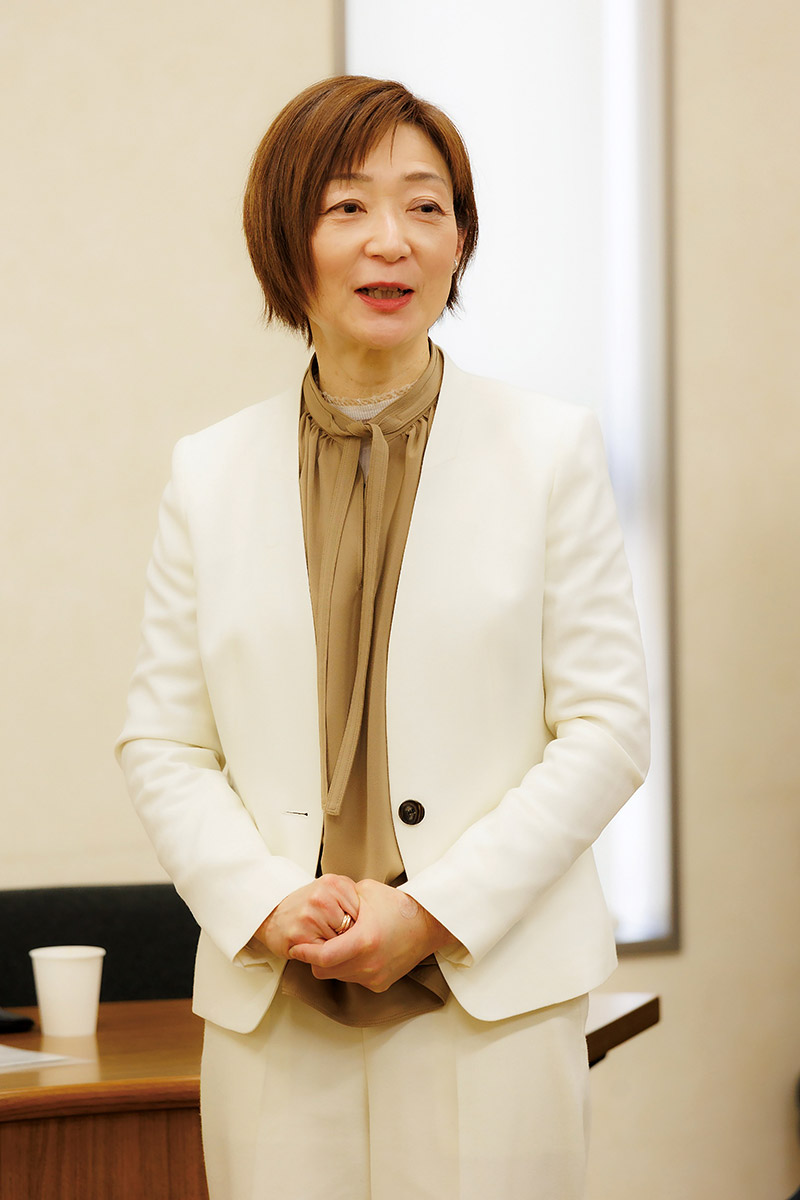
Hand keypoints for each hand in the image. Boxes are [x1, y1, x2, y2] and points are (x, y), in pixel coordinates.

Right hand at [255, 875, 359, 958]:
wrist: (272, 913)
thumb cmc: (306, 905)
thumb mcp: (331, 890)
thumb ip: (352, 897)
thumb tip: (375, 917)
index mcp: (334, 883)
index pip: (363, 911)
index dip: (357, 922)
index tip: (348, 921)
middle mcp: (321, 897)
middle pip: (352, 928)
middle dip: (347, 935)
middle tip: (333, 930)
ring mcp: (309, 917)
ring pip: (339, 943)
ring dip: (334, 946)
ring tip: (322, 935)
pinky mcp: (299, 937)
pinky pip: (323, 954)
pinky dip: (321, 954)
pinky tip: (313, 943)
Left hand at [287, 878, 455, 992]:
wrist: (429, 924)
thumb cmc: (399, 905)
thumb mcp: (365, 892)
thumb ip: (340, 900)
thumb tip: (319, 906)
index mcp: (363, 941)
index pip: (322, 957)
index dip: (304, 953)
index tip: (295, 948)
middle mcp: (369, 964)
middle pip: (325, 971)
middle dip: (315, 959)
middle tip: (314, 944)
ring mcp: (375, 977)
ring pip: (338, 977)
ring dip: (332, 964)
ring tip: (339, 944)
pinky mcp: (381, 983)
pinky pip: (353, 979)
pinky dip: (348, 968)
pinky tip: (355, 951)